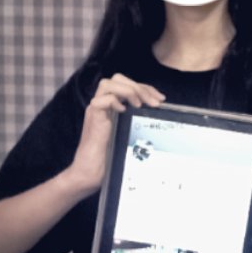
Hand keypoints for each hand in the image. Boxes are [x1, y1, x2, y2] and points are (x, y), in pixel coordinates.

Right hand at [66, 73, 164, 195]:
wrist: (90, 173)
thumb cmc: (111, 159)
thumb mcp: (130, 136)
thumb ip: (138, 123)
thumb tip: (158, 116)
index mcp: (112, 107)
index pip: (128, 86)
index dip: (146, 88)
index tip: (161, 99)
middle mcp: (103, 105)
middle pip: (117, 79)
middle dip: (139, 86)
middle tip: (154, 102)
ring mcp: (96, 111)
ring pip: (108, 84)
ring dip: (128, 90)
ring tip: (140, 104)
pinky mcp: (93, 119)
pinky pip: (101, 100)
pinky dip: (114, 101)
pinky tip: (125, 111)